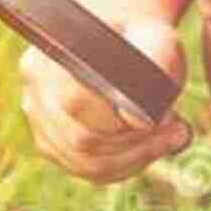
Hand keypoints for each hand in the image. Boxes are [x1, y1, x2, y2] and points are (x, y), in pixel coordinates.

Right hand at [19, 17, 190, 184]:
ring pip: (86, 164)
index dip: (120, 120)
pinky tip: (152, 147)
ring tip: (171, 137)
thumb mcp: (158, 39)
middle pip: (80, 140)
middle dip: (136, 142)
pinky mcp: (54, 148)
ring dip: (137, 156)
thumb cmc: (141, 41)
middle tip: (175, 128)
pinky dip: (127, 165)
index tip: (163, 115)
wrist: (123, 44)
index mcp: (52, 57)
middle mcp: (35, 92)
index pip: (75, 102)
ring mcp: (40, 124)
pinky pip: (90, 172)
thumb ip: (155, 63)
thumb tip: (134, 119)